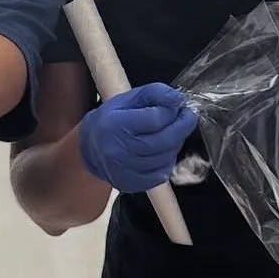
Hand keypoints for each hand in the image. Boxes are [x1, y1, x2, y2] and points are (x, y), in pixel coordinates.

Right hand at [77, 82, 198, 192]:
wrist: (90, 149)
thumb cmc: (111, 120)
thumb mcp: (128, 99)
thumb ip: (154, 93)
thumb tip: (179, 98)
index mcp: (116, 125)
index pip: (155, 119)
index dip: (172, 111)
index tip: (180, 105)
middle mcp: (119, 150)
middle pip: (164, 141)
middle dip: (182, 127)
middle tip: (189, 117)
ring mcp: (125, 170)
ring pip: (165, 158)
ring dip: (175, 143)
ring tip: (172, 133)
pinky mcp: (131, 184)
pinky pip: (161, 174)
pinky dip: (167, 161)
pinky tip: (161, 151)